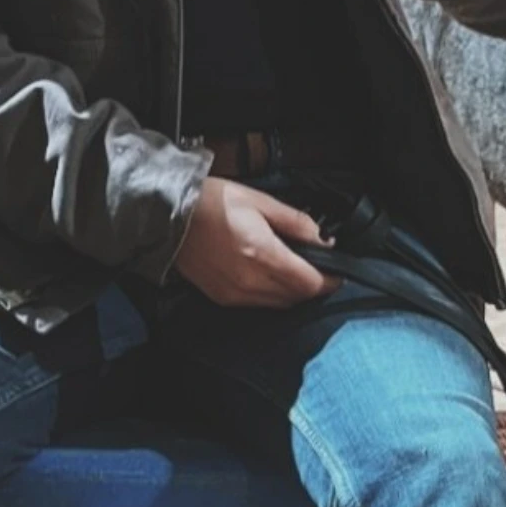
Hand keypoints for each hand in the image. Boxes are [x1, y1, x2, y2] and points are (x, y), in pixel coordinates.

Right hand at [172, 178, 339, 307]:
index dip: (329, 279)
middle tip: (317, 267)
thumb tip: (322, 239)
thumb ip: (296, 223)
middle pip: (298, 297)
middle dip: (312, 285)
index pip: (310, 283)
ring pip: (280, 304)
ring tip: (292, 269)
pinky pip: (259, 305)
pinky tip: (268, 276)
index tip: (335, 270)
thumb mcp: (260, 201)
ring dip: (293, 291)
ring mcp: (236, 294)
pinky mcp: (224, 299)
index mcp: (263, 254)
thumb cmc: (211, 203)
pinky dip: (272, 294)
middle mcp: (250, 281)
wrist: (169, 216)